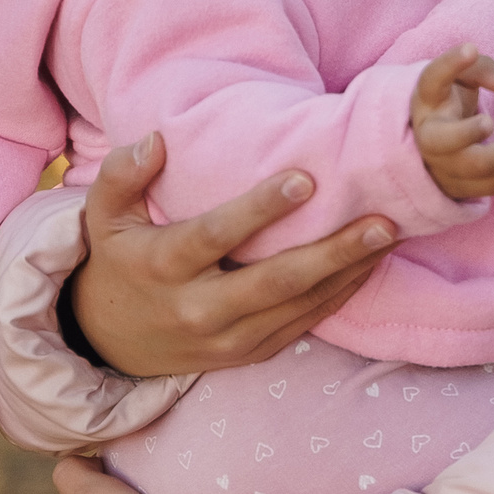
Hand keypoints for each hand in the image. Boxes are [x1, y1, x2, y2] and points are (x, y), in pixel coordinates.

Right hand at [73, 133, 394, 377]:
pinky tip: (371, 264)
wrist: (110, 342)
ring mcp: (229, 338)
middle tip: (382, 221)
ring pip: (300, 306)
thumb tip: (156, 140)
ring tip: (391, 236)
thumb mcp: (103, 218)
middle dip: (333, 252)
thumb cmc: (118, 262)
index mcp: (164, 266)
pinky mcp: (251, 352)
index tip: (305, 179)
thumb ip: (122, 175)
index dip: (260, 210)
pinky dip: (341, 295)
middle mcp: (199, 308)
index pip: (216, 235)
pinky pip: (304, 324)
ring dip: (350, 272)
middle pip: (275, 281)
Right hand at [410, 43, 493, 201]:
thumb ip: (484, 68)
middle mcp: (427, 134)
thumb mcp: (463, 75)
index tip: (471, 48)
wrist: (438, 139)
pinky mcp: (457, 187)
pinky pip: (489, 186)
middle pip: (443, 141)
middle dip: (472, 131)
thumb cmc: (452, 99)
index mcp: (426, 100)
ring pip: (474, 166)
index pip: (431, 79)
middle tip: (492, 119)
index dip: (449, 63)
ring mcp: (440, 165)